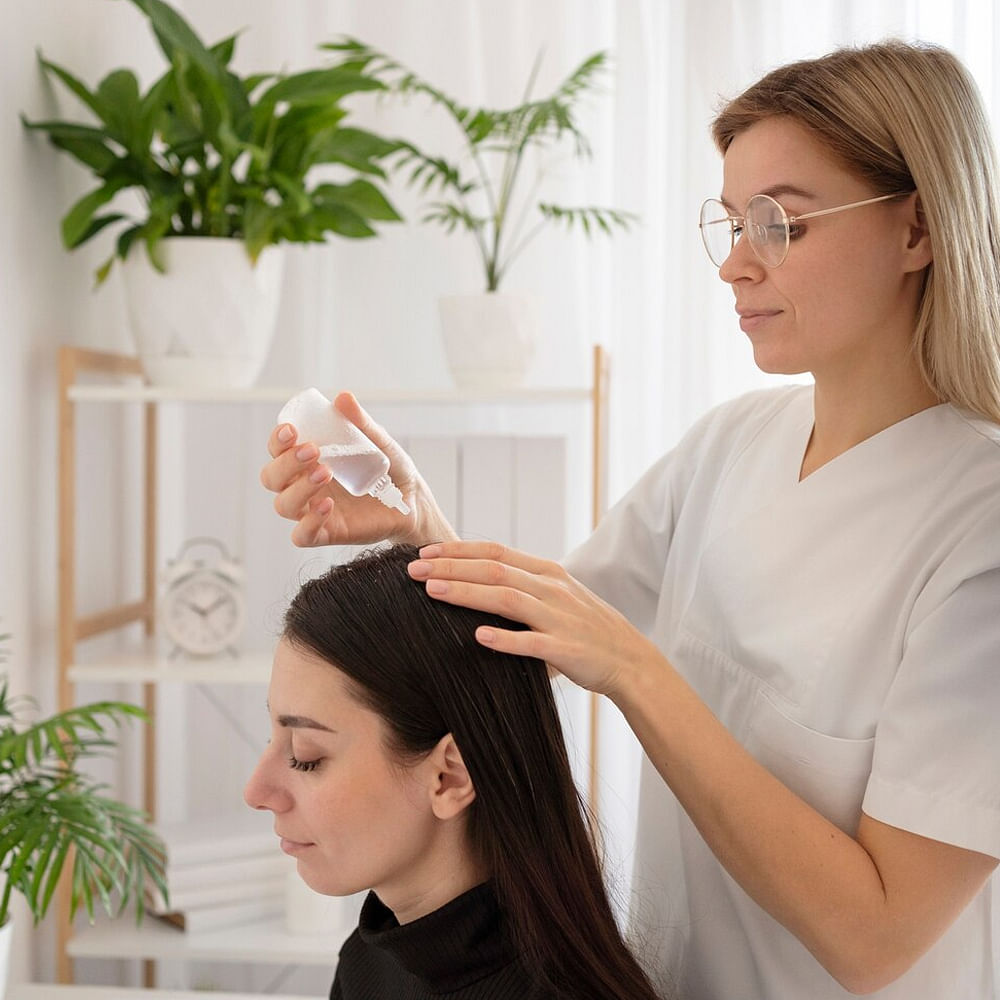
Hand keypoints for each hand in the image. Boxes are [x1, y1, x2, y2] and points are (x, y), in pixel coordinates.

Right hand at [261, 392, 456, 547]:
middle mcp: (304, 485)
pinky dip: (309, 522)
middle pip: (272, 478)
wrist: (412, 499)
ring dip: (299, 488)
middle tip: (312, 451)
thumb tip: (343, 397)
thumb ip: (360, 423)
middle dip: (285, 463)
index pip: (278, 451)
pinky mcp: (327, 533)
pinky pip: (302, 535)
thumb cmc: (388, 468)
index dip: (277, 441)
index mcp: (308, 460)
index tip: (291, 430)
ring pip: (283, 505)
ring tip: (325, 473)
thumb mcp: (378, 442)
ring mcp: (313, 511)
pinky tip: (328, 506)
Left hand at [406, 540, 663, 697]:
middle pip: (494, 570)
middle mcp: (551, 588)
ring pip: (507, 599)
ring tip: (433, 592)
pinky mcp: (565, 648)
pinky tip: (478, 638)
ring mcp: (559, 617)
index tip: (426, 553)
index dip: (458, 550)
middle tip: (414, 570)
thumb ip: (522, 588)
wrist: (630, 659)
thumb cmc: (585, 628)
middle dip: (451, 567)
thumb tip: (475, 590)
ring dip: (467, 593)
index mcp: (547, 572)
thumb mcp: (555, 597)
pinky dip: (505, 639)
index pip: (495, 552)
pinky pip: (532, 642)